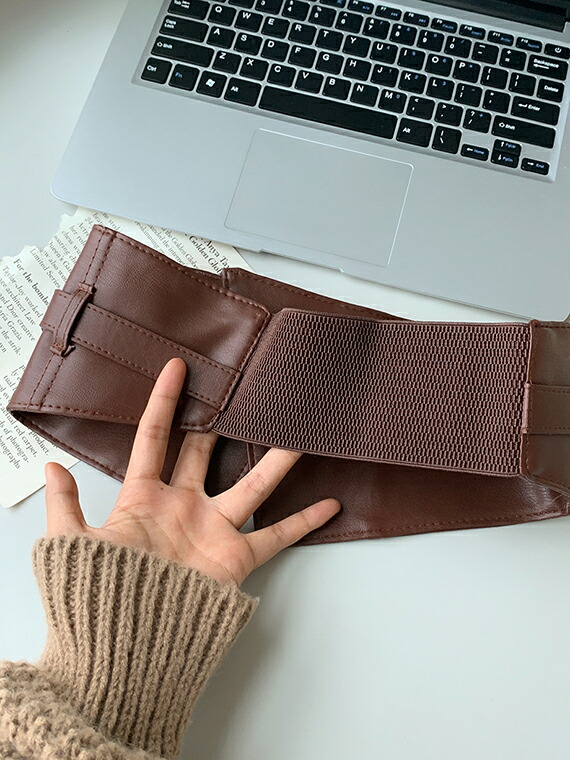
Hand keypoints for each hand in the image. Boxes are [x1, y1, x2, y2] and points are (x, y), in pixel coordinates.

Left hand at [45, 358, 339, 585]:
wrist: (125, 642)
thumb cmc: (97, 592)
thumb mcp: (72, 544)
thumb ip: (64, 505)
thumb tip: (49, 466)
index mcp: (144, 497)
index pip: (154, 437)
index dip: (164, 402)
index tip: (176, 368)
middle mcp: (183, 505)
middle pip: (207, 452)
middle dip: (222, 422)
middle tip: (240, 392)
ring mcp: (211, 529)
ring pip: (251, 483)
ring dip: (275, 458)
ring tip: (297, 430)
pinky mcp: (234, 557)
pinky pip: (275, 535)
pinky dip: (302, 521)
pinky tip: (327, 503)